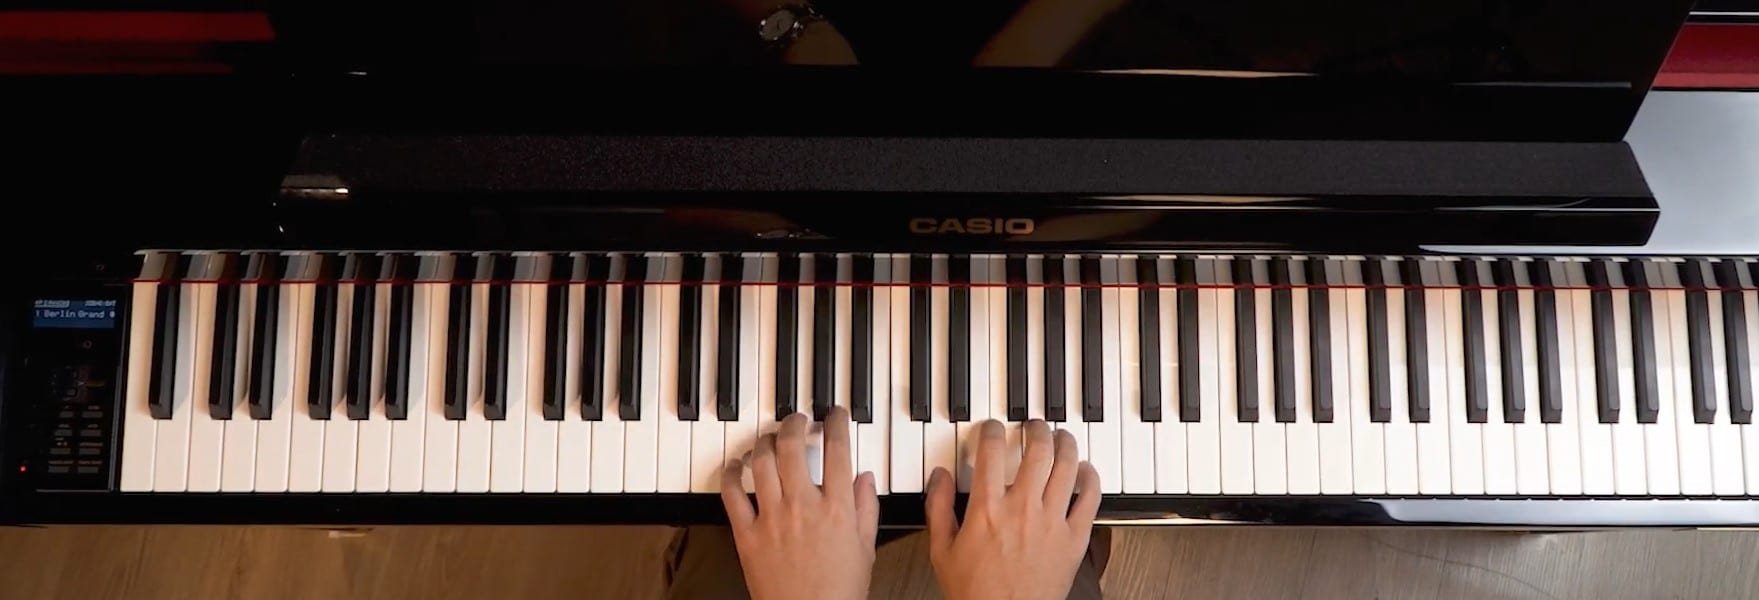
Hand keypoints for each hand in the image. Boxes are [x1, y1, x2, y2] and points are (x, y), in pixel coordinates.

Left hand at [720, 408, 879, 599]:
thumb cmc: (839, 591)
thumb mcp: (866, 548)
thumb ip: (867, 509)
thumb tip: (866, 478)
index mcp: (837, 509)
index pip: (837, 450)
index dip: (837, 423)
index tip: (835, 415)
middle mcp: (803, 506)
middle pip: (793, 446)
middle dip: (795, 423)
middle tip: (798, 419)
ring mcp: (772, 518)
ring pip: (762, 462)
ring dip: (765, 441)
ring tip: (770, 437)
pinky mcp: (747, 534)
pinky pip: (731, 494)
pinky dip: (730, 474)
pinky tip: (735, 465)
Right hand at [926, 420, 1100, 599]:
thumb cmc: (975, 592)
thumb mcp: (942, 550)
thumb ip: (938, 507)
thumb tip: (939, 476)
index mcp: (987, 508)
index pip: (991, 450)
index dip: (991, 430)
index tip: (992, 428)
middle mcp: (1022, 508)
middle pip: (1037, 449)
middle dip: (1036, 428)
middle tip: (1034, 425)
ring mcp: (1051, 522)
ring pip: (1067, 466)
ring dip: (1065, 444)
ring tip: (1061, 437)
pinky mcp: (1074, 539)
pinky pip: (1090, 498)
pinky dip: (1091, 478)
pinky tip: (1086, 470)